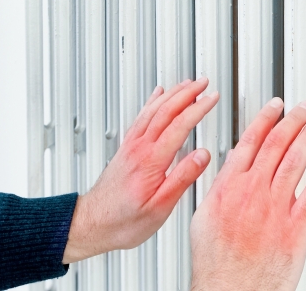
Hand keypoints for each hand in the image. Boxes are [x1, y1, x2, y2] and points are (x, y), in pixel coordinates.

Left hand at [62, 78, 218, 262]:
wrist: (93, 223)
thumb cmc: (124, 220)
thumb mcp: (160, 207)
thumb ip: (182, 178)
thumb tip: (202, 155)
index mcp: (151, 161)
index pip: (180, 125)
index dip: (199, 108)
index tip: (212, 98)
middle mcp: (139, 148)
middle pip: (166, 110)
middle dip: (187, 93)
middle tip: (204, 82)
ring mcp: (131, 146)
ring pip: (153, 110)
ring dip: (172, 93)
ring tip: (187, 84)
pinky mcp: (127, 149)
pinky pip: (141, 117)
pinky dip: (152, 102)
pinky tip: (157, 95)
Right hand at [190, 98, 305, 289]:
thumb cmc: (216, 263)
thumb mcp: (204, 219)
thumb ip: (220, 189)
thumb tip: (230, 169)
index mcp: (228, 188)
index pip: (249, 142)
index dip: (265, 119)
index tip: (275, 106)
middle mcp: (253, 192)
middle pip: (276, 145)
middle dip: (292, 120)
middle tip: (303, 107)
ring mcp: (275, 208)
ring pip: (296, 160)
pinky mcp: (296, 226)